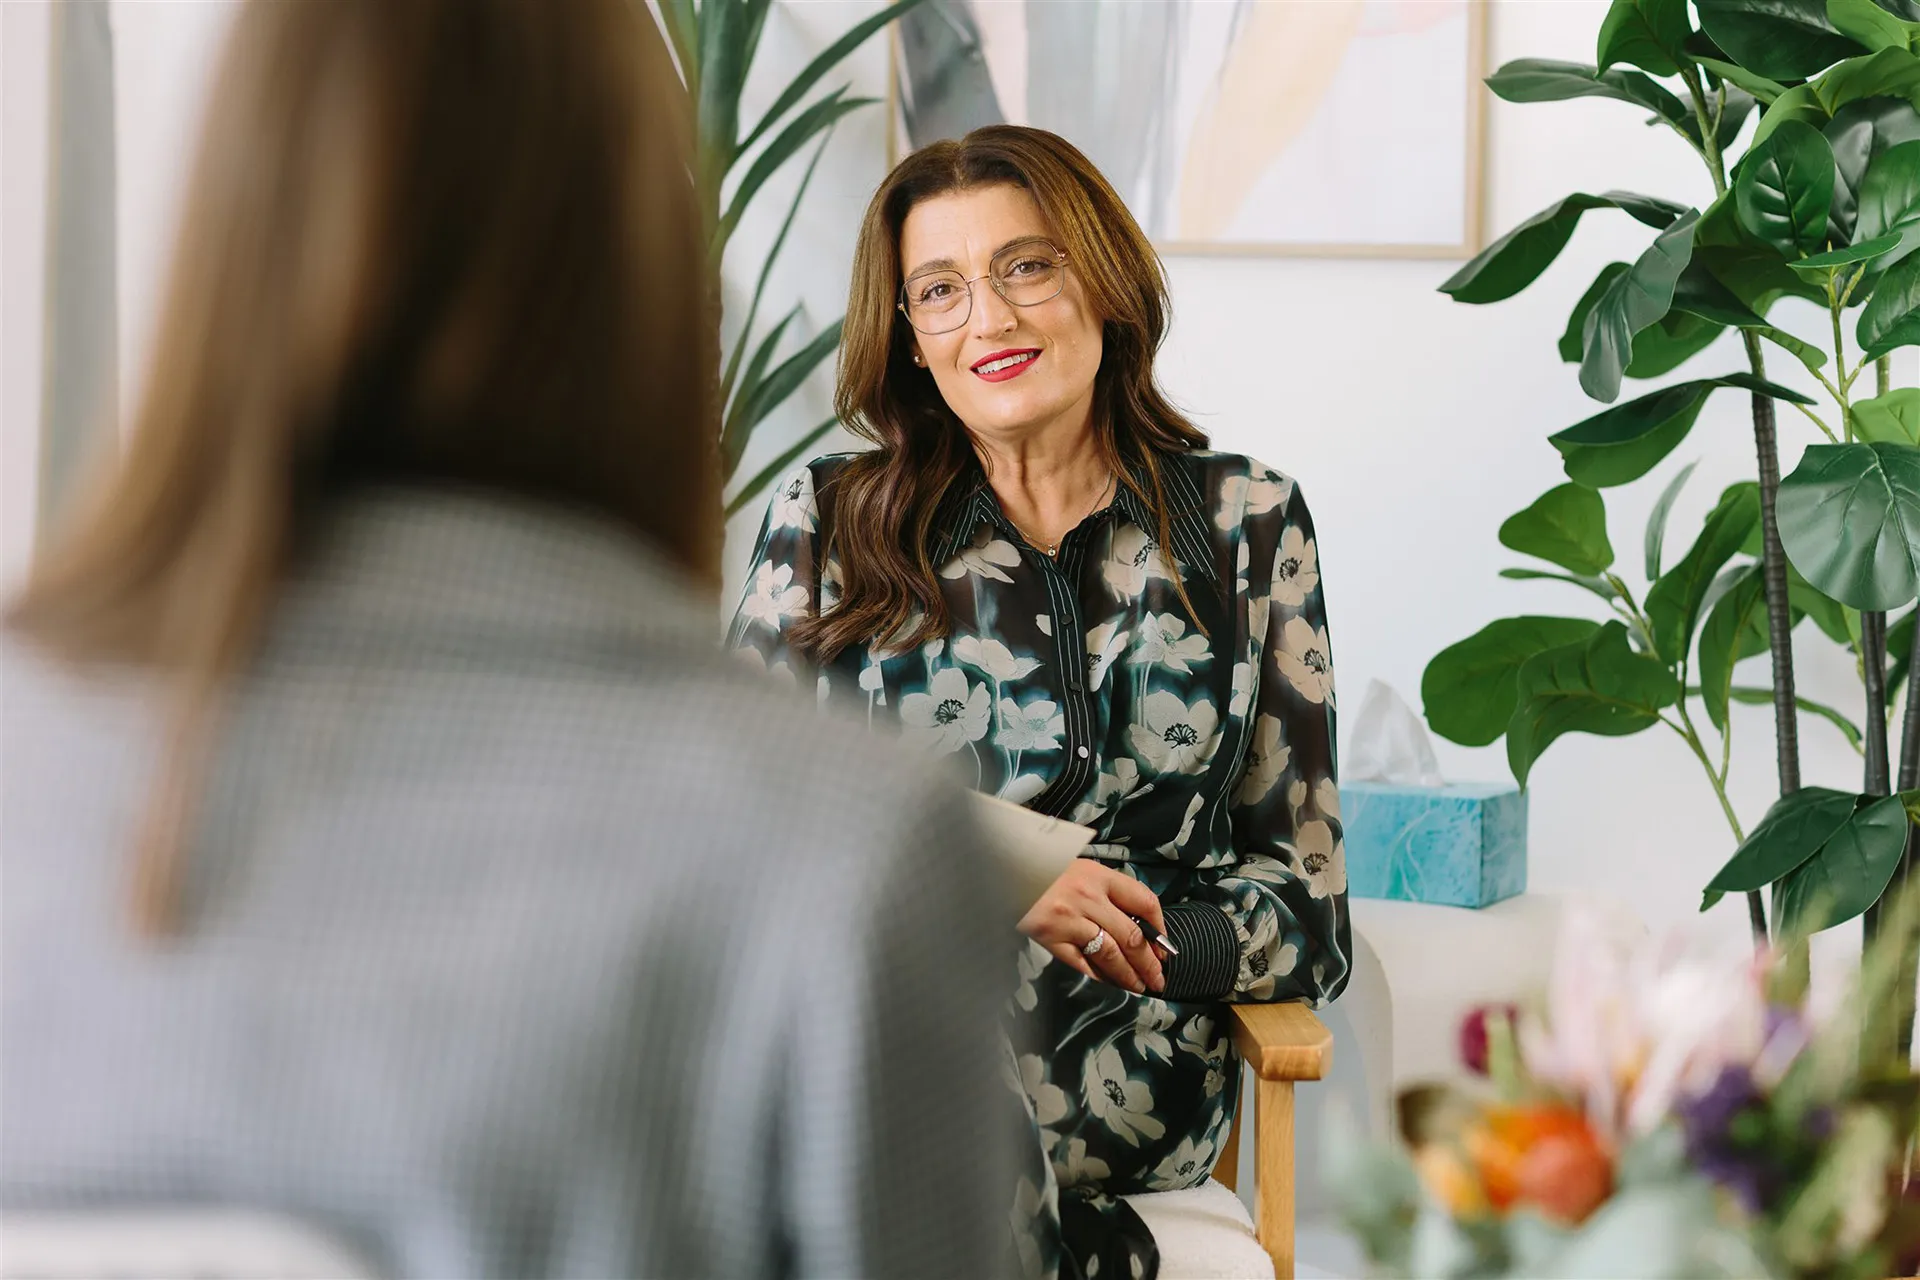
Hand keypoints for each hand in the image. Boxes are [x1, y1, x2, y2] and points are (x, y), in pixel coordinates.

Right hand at [1017, 859, 1166, 993]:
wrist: (1001, 869)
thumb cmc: (1041, 867)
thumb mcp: (1079, 869)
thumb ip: (1105, 891)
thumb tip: (1136, 924)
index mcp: (1099, 876)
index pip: (1144, 901)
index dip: (1159, 928)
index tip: (1164, 946)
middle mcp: (1088, 898)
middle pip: (1132, 936)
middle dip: (1150, 963)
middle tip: (1158, 978)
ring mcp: (1069, 920)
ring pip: (1112, 955)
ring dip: (1129, 975)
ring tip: (1140, 986)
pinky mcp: (1050, 938)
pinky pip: (1082, 963)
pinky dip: (1099, 976)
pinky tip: (1110, 983)